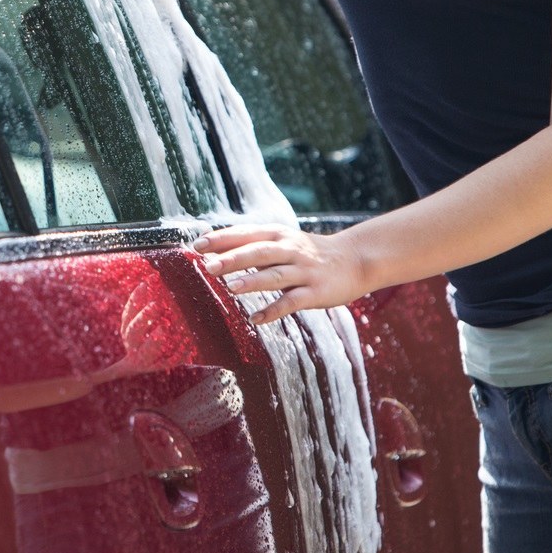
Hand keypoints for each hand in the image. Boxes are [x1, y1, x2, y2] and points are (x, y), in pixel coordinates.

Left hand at [191, 223, 378, 326]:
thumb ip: (252, 244)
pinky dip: (273, 310)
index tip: (197, 245)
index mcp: (279, 235)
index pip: (246, 234)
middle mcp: (290, 250)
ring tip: (230, 288)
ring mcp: (303, 271)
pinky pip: (292, 302)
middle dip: (233, 259)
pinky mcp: (315, 292)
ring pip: (275, 275)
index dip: (222, 239)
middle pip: (258, 253)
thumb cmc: (309, 252)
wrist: (354, 260)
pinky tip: (256, 319)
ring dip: (252, 281)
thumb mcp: (283, 240)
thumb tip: (212, 247)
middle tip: (208, 266)